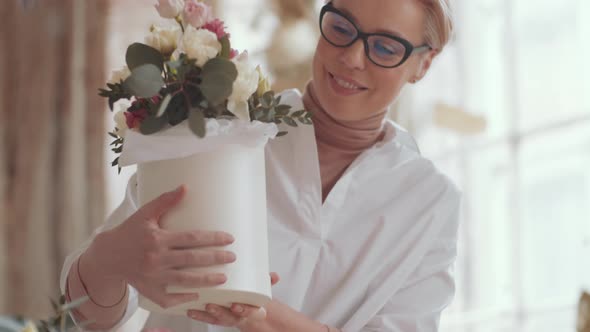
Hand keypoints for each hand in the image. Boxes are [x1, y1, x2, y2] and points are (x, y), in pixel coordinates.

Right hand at [85, 185, 236, 308]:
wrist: (107, 256)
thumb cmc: (129, 231)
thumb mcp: (145, 214)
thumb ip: (166, 200)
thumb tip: (186, 187)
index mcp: (157, 239)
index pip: (191, 238)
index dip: (212, 238)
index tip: (229, 239)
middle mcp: (155, 259)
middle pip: (192, 260)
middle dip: (215, 258)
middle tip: (232, 257)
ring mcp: (152, 277)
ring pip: (184, 281)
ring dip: (206, 280)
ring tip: (224, 277)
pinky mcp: (148, 290)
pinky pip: (168, 298)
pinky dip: (183, 298)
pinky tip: (198, 295)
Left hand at [186, 273, 279, 327]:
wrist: (251, 311)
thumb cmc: (253, 297)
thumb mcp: (261, 289)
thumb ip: (266, 282)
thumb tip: (275, 275)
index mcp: (252, 311)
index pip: (249, 313)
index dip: (243, 310)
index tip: (236, 306)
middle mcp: (238, 316)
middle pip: (229, 318)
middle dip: (219, 313)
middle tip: (211, 306)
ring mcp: (226, 317)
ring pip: (216, 320)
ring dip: (204, 316)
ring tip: (194, 309)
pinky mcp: (216, 316)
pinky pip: (207, 319)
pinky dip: (198, 316)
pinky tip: (188, 310)